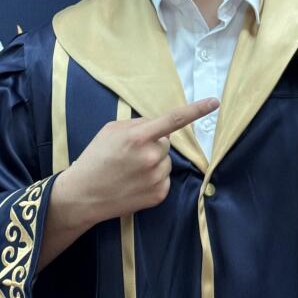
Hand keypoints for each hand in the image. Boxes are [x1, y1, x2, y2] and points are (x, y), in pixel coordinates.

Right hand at [59, 97, 219, 228]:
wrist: (83, 195)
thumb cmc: (96, 157)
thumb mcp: (111, 130)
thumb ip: (138, 124)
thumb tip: (159, 126)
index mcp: (138, 137)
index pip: (173, 119)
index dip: (196, 110)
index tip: (214, 102)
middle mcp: (151, 157)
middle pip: (166, 142)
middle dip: (154, 144)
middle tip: (130, 154)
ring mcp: (156, 178)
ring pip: (166, 161)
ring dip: (154, 162)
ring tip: (130, 170)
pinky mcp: (159, 195)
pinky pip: (165, 178)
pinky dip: (154, 178)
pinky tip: (134, 182)